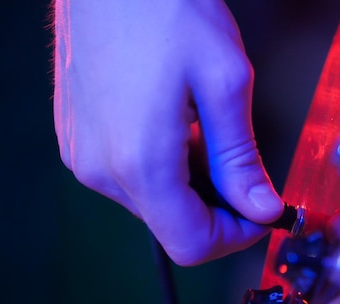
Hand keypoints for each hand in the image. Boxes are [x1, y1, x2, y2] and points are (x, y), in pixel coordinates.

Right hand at [53, 0, 282, 264]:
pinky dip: (164, 168)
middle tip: (245, 171)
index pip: (191, 244)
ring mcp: (84, 155)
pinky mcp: (78, 140)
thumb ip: (240, 157)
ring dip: (191, 186)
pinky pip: (130, 177)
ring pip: (153, 203)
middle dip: (218, 210)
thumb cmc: (164, 9)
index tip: (260, 212)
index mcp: (140, 162)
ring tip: (208, 136)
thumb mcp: (224, 82)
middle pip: (172, 226)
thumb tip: (261, 207)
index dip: (235, 237)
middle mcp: (102, 169)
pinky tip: (178, 129)